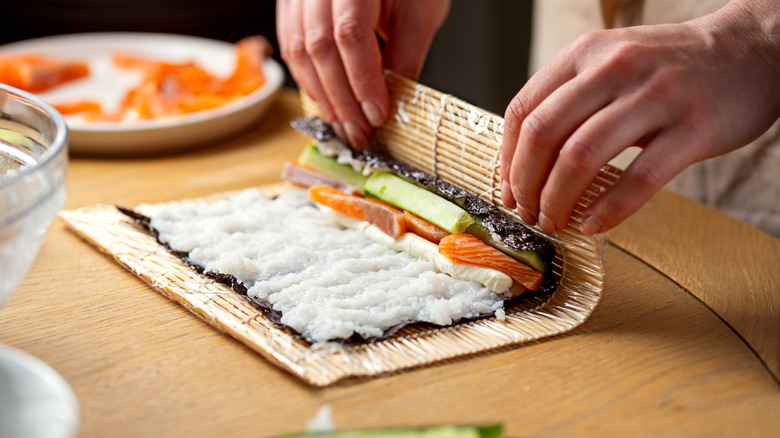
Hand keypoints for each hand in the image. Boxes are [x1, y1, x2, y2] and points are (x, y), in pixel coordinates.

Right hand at [277, 0, 449, 146]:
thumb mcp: (420, 8)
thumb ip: (407, 53)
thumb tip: (395, 100)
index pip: (350, 35)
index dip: (362, 81)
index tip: (377, 114)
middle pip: (318, 48)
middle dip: (341, 99)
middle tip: (360, 133)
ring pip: (298, 50)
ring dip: (322, 96)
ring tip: (344, 125)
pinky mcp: (292, 2)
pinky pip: (291, 45)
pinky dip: (309, 79)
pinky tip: (327, 100)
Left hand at [500, 0, 779, 235]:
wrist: (752, 49)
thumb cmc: (672, 67)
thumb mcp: (612, 62)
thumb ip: (571, 98)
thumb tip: (526, 159)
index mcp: (587, 53)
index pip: (524, 109)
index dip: (507, 158)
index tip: (509, 190)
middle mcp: (615, 68)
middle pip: (544, 135)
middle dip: (526, 184)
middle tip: (528, 213)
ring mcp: (656, 96)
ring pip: (582, 157)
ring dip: (557, 199)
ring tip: (555, 221)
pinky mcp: (693, 127)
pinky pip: (639, 178)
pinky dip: (608, 209)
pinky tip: (594, 225)